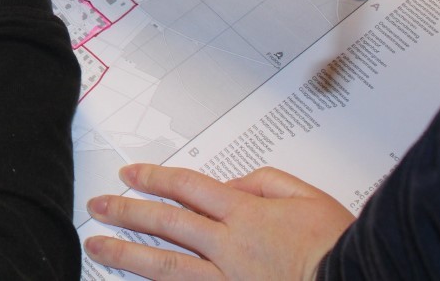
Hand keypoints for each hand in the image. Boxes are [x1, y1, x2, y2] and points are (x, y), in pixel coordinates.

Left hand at [84, 164, 353, 280]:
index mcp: (247, 214)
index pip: (187, 187)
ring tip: (97, 246)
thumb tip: (231, 183)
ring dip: (126, 253)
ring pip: (165, 265)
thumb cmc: (342, 249)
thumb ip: (264, 182)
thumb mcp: (308, 198)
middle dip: (127, 211)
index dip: (154, 178)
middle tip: (98, 205)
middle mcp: (231, 247)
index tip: (131, 175)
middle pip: (166, 222)